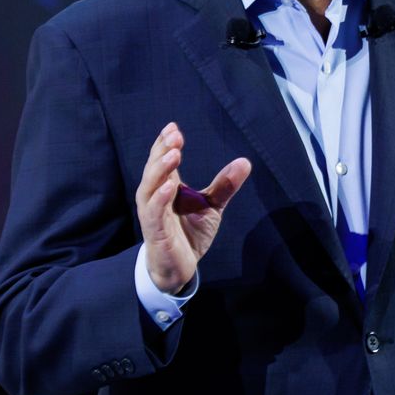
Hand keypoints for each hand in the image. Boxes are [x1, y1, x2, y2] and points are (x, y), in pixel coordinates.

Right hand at [137, 121, 250, 293]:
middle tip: (174, 136)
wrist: (180, 267)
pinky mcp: (155, 232)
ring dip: (160, 170)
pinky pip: (154, 212)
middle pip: (154, 168)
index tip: (173, 127)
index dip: (165, 143)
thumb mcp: (211, 207)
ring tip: (173, 154)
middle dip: (162, 151)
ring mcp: (153, 213)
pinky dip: (160, 199)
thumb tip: (245, 161)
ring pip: (149, 187)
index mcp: (167, 187)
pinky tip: (170, 187)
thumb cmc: (189, 234)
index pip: (161, 159)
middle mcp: (155, 196)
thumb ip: (225, 186)